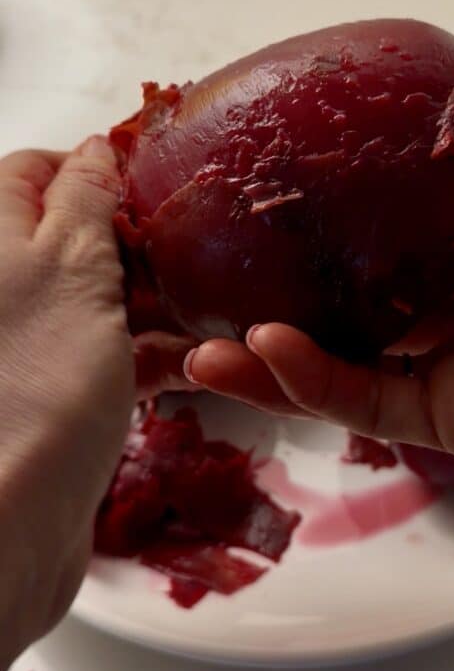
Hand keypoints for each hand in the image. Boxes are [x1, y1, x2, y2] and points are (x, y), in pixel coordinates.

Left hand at [0, 138, 192, 670]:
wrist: (10, 522)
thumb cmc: (36, 379)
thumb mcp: (70, 264)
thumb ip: (85, 198)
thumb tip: (96, 148)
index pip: (36, 170)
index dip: (96, 167)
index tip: (157, 181)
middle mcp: (5, 285)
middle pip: (74, 234)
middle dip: (137, 238)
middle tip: (197, 246)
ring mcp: (30, 342)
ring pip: (100, 296)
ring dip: (155, 299)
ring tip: (215, 306)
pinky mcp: (57, 394)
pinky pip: (112, 354)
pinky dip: (152, 353)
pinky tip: (198, 363)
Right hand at [184, 68, 453, 500]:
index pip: (397, 228)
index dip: (336, 218)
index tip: (273, 200)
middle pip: (359, 303)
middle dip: (285, 296)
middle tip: (215, 282)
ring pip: (347, 364)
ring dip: (271, 356)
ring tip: (202, 343)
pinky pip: (371, 404)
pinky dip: (313, 382)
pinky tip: (262, 352)